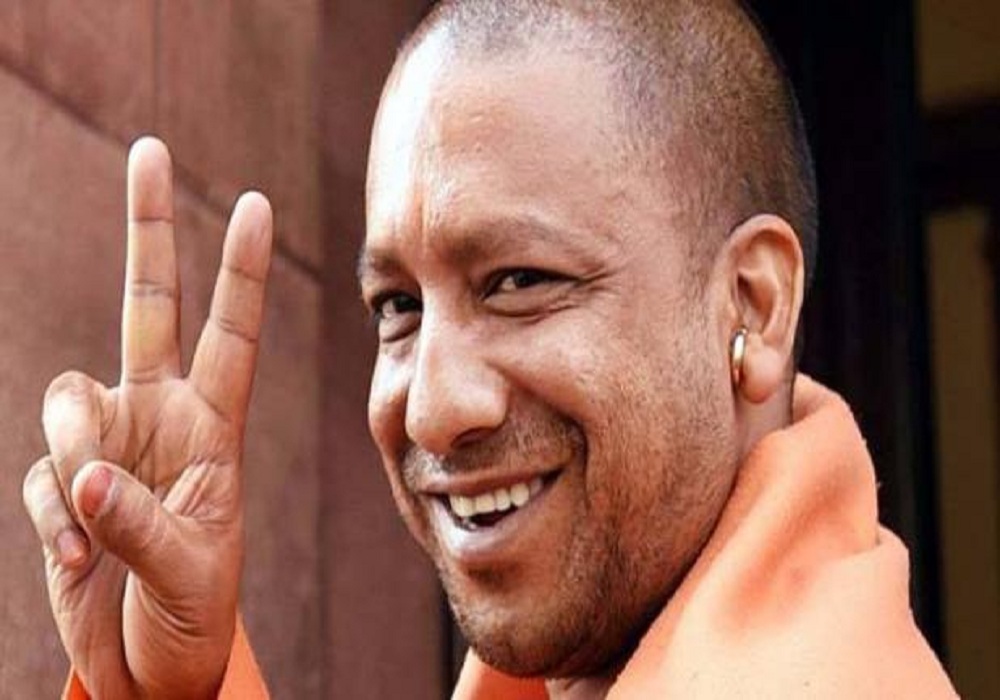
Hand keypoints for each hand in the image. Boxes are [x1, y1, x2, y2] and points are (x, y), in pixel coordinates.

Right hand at [22, 137, 271, 698]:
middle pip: (148, 305)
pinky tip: (79, 561)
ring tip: (94, 531)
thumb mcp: (189, 572)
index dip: (240, 271)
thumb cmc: (194, 615)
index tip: (255, 203)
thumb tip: (82, 478)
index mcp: (213, 428)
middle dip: (150, 229)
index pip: (232, 334)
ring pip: (66, 396)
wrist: (153, 664)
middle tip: (152, 148)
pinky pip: (38, 476)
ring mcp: (104, 445)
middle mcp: (159, 417)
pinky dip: (52, 521)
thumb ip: (138, 523)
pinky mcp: (57, 484)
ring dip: (74, 457)